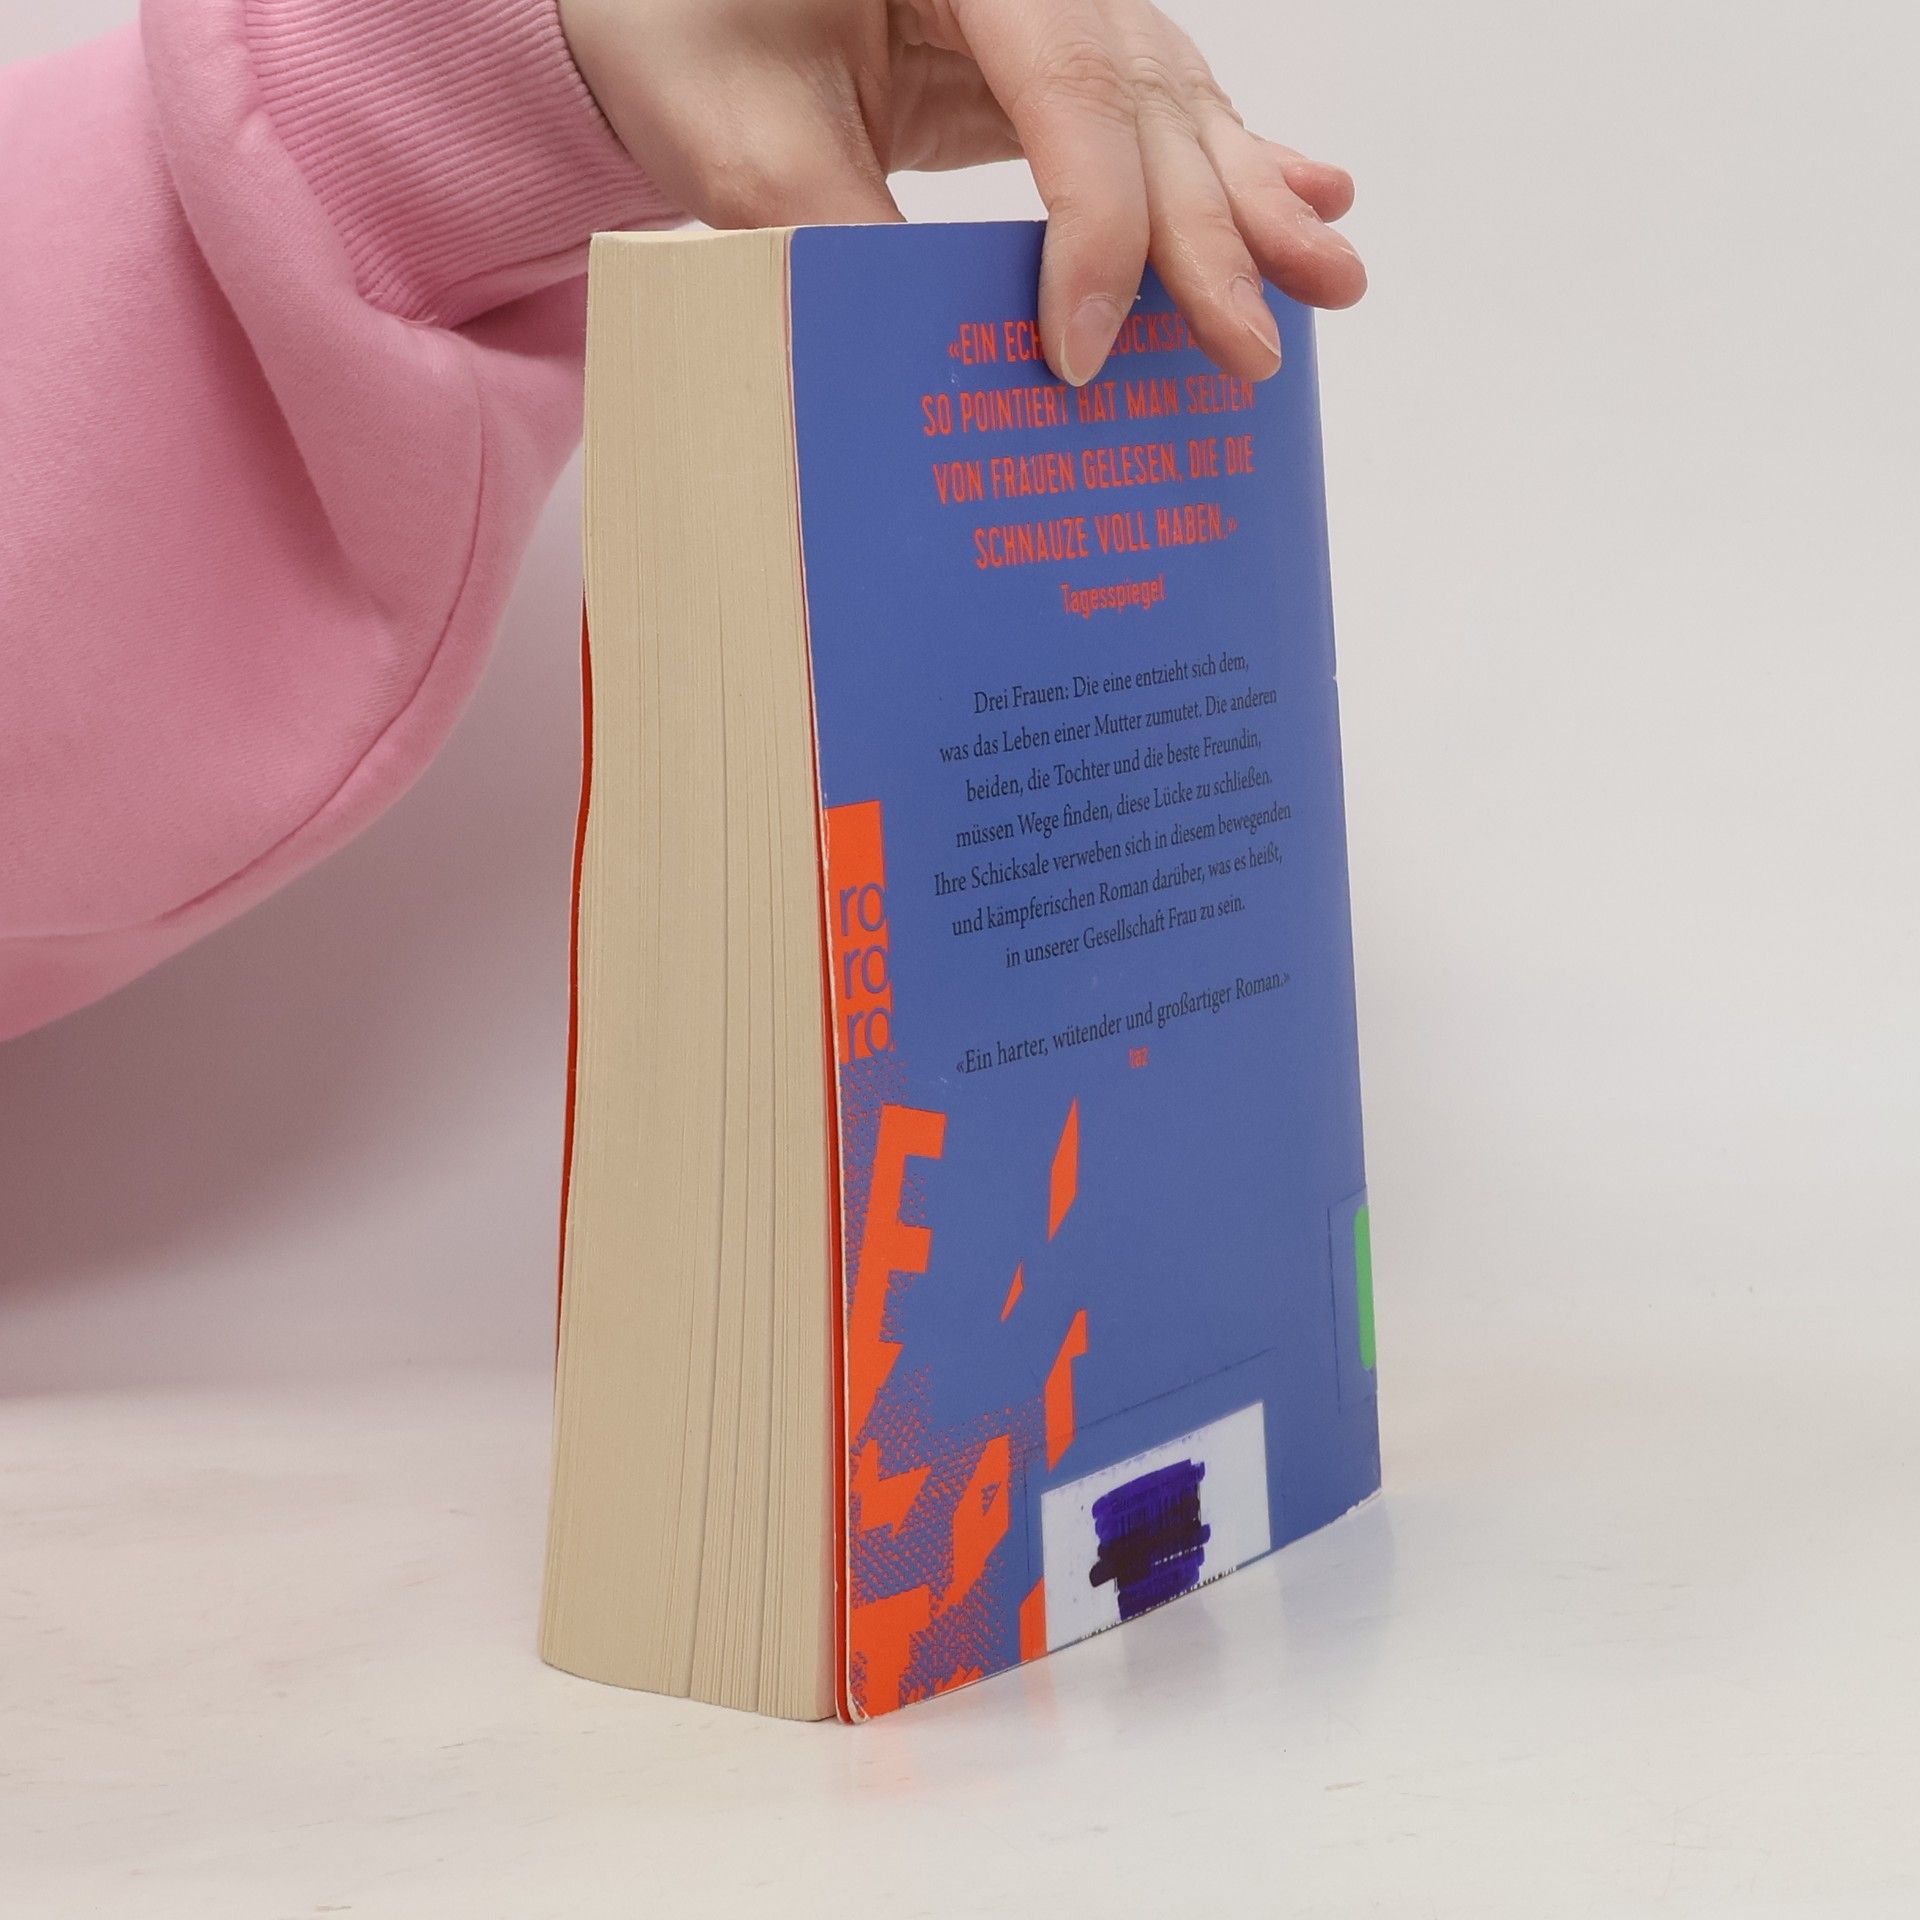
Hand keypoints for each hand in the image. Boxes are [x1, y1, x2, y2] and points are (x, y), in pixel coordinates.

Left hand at [558, 0, 1364, 386]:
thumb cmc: (682, 26)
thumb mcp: (736, 135)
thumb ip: (840, 233)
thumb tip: (946, 360)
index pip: (1069, 87)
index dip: (1094, 231)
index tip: (1085, 353)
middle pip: (1143, 96)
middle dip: (1208, 232)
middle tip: (1255, 344)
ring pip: (1172, 97)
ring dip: (1252, 196)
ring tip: (1327, 278)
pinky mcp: (1047, 45)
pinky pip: (1151, 101)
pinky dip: (1229, 156)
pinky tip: (1307, 188)